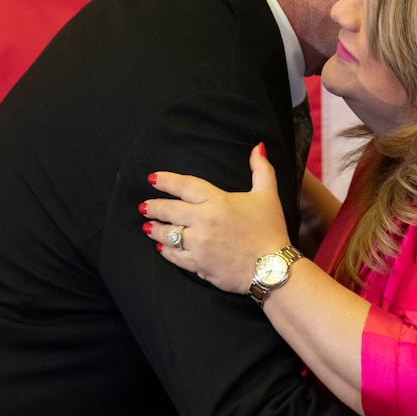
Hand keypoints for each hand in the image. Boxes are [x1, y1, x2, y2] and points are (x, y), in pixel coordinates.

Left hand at [141, 144, 290, 293]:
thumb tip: (258, 147)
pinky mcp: (198, 264)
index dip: (166, 180)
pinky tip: (161, 246)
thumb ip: (261, 169)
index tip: (152, 178)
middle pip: (170, 209)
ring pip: (168, 234)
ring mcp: (199, 244)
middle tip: (144, 206)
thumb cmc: (270, 229)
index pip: (185, 186)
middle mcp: (204, 220)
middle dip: (154, 206)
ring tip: (148, 226)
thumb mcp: (268, 194)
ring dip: (155, 228)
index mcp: (217, 200)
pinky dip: (165, 250)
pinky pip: (174, 256)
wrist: (272, 268)